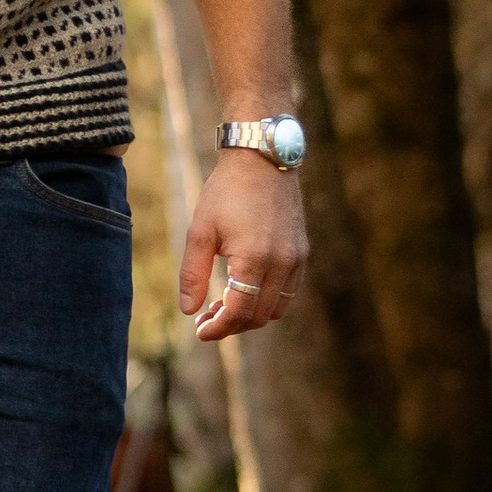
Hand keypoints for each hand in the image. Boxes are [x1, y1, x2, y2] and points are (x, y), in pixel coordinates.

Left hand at [176, 152, 306, 342]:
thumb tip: (189, 311)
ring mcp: (297, 259)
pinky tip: (244, 291)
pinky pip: (288, 292)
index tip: (200, 333)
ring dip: (250, 315)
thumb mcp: (200, 232)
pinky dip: (267, 300)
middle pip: (258, 316)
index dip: (219, 328)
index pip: (239, 312)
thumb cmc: (226, 192)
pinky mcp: (303, 252)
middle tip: (205, 320)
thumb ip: (193, 275)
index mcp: (255, 259)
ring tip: (222, 306)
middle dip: (231, 325)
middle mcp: (282, 263)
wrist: (262, 159)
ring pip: (276, 308)